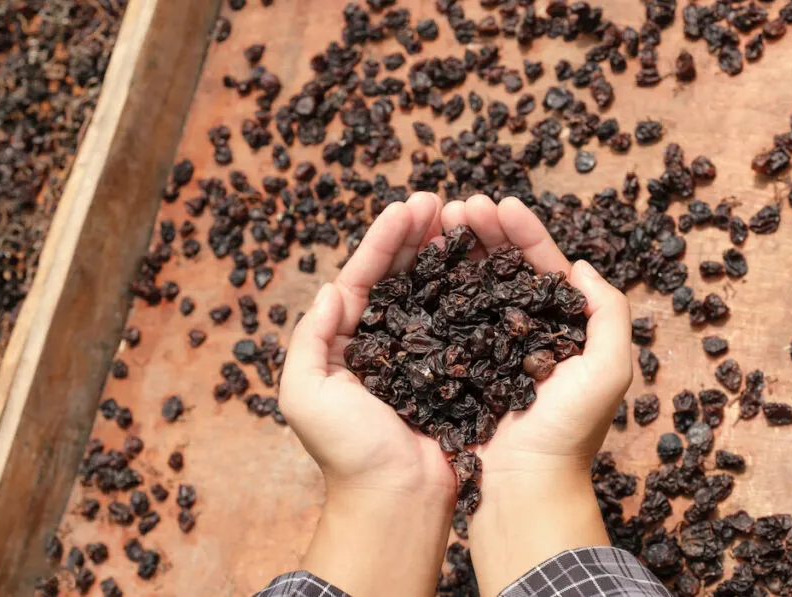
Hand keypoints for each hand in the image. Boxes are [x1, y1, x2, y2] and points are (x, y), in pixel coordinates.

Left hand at [279, 192, 454, 596]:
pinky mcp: (453, 371)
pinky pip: (462, 322)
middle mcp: (382, 343)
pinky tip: (485, 264)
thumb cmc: (347, 452)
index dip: (384, 240)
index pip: (363, 277)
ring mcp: (420, 356)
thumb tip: (332, 289)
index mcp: (345, 343)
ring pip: (434, 291)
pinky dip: (471, 291)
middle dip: (417, 236)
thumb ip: (310, 339)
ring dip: (445, 254)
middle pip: (400, 276)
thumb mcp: (305, 395)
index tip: (409, 206)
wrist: (396, 501)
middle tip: (440, 201)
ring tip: (464, 218)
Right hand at [441, 195, 632, 595]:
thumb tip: (582, 268)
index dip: (523, 232)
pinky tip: (420, 266)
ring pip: (472, 287)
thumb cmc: (568, 431)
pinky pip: (447, 320)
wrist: (523, 487)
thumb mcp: (609, 368)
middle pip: (502, 268)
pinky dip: (436, 290)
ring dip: (457, 252)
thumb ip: (609, 313)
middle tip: (458, 205)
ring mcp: (489, 349)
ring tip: (437, 223)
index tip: (500, 202)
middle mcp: (526, 333)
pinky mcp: (459, 367)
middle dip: (483, 232)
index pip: (543, 266)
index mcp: (563, 328)